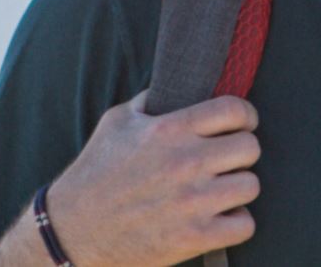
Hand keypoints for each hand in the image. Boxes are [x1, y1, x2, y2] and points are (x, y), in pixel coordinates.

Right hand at [46, 91, 260, 266]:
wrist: (69, 234)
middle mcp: (185, 163)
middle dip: (242, 151)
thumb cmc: (95, 172)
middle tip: (228, 159)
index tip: (242, 123)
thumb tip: (183, 81)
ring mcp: (191, 203)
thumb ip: (154, 99)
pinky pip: (244, 225)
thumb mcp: (118, 121)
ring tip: (223, 187)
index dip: (245, 115)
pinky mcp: (191, 238)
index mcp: (170, 130)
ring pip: (251, 185)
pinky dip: (237, 222)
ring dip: (239, 187)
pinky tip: (220, 217)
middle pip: (251, 147)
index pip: (234, 109)